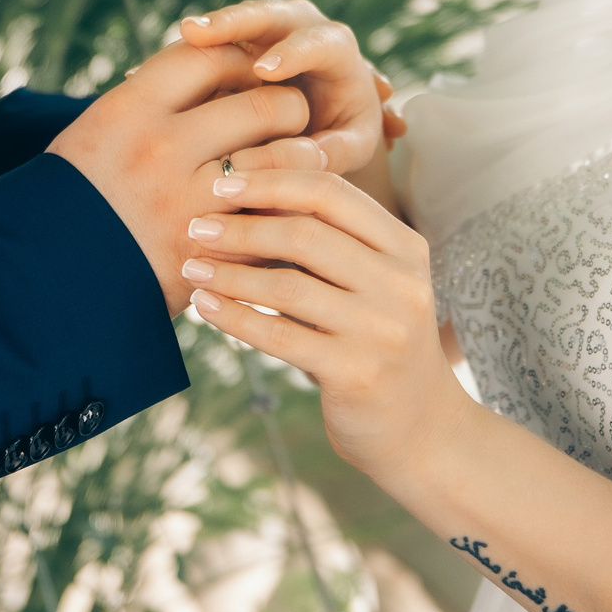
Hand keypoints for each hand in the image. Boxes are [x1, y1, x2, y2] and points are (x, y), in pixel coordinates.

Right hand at [46, 40, 313, 314]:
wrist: (41, 281)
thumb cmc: (73, 198)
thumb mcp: (99, 131)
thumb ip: (154, 100)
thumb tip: (213, 63)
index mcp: (129, 108)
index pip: (210, 55)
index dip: (241, 60)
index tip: (250, 74)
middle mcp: (160, 147)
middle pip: (264, 102)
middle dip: (285, 109)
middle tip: (286, 121)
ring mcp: (187, 201)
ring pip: (283, 159)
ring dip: (298, 159)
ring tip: (296, 166)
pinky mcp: (208, 253)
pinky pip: (273, 216)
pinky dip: (284, 211)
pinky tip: (282, 210)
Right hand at [178, 0, 383, 172]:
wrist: (322, 118)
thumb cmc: (343, 131)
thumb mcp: (351, 144)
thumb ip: (339, 149)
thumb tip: (313, 156)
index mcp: (334, 47)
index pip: (316, 42)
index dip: (293, 53)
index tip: (266, 70)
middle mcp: (298, 27)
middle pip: (267, 16)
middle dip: (236, 22)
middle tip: (203, 32)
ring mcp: (263, 30)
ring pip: (233, 22)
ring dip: (209, 29)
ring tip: (185, 34)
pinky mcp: (233, 42)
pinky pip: (211, 43)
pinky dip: (190, 53)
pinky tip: (159, 65)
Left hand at [179, 166, 472, 485]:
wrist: (419, 429)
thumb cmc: (377, 341)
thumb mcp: (372, 283)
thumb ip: (328, 242)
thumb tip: (242, 199)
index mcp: (406, 247)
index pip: (332, 192)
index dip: (272, 181)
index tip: (224, 183)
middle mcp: (402, 284)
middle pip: (306, 234)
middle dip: (242, 227)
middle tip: (196, 226)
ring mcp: (383, 330)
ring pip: (287, 286)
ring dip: (229, 273)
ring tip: (192, 267)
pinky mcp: (358, 373)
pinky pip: (279, 335)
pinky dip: (234, 317)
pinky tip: (205, 307)